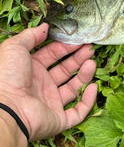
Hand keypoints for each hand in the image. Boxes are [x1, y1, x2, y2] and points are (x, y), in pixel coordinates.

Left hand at [0, 22, 96, 140]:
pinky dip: (87, 101)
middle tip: (90, 48)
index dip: (65, 46)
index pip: (52, 55)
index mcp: (30, 70)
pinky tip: (92, 86)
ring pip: (73, 88)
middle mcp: (41, 86)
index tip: (78, 39)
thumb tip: (45, 26)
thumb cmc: (7, 76)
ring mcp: (50, 103)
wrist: (6, 109)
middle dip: (78, 58)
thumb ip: (31, 35)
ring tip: (92, 63)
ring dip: (84, 75)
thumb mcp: (15, 48)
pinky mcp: (58, 120)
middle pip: (65, 70)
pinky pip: (77, 112)